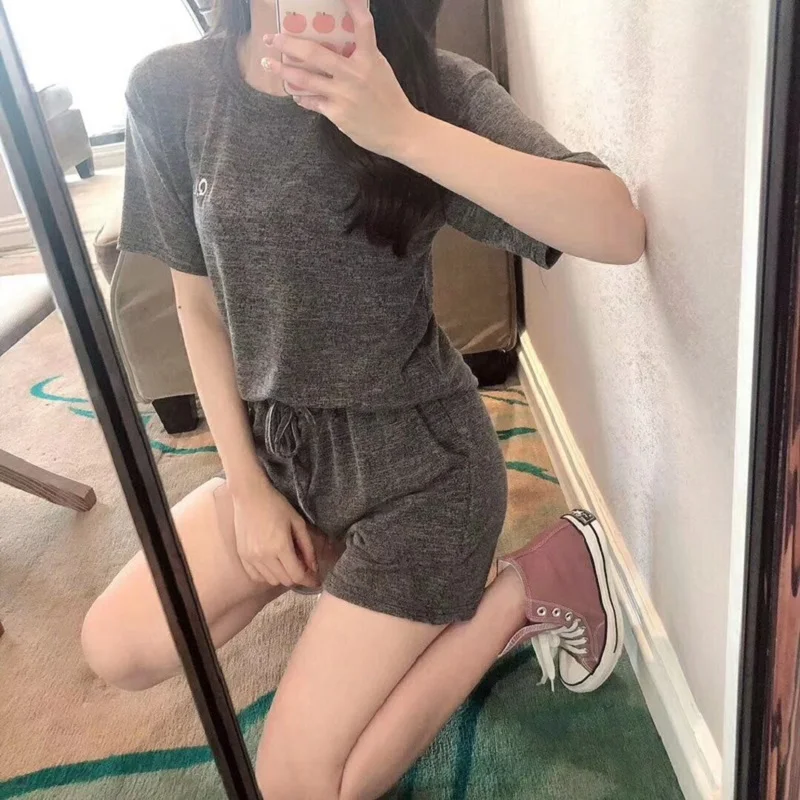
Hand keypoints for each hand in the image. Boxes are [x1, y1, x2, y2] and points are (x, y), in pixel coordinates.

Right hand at [232, 472, 318, 588]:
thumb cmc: (276, 505)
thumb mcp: (298, 523)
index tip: (316, 580)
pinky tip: (273, 564)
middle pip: (285, 580)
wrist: (249, 496)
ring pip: (271, 580)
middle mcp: (264, 556)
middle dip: (298, 577)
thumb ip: (308, 547)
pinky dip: (267, 575)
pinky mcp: (242, 556)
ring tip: (288, 563)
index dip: (309, 580)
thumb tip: (313, 568)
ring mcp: (251, 557)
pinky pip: (256, 576)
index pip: (297, 575)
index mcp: (280, 546)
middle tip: (304, 568)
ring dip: (283, 576)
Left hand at [264, 0, 418, 157]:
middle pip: (315, 53)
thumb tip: (339, 44)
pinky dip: (301, 96)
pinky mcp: (337, 114)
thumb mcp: (380, 70)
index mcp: (369, 59)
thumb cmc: (390, 99)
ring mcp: (343, 94)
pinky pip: (312, 101)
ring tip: (270, 63)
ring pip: (305, 79)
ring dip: (284, 70)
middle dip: (289, 43)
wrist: (400, 131)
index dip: (354, 6)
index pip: (363, 25)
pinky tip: (294, 92)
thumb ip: (361, 56)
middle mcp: (354, 73)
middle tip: (272, 38)